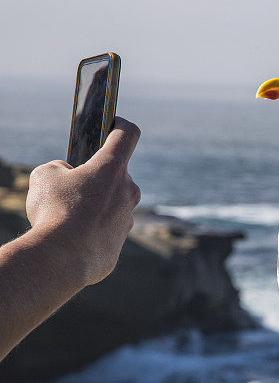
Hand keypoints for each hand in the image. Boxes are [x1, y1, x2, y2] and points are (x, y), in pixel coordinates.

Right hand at [25, 117, 141, 285]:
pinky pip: (107, 229)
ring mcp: (128, 217)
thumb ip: (60, 169)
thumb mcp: (45, 176)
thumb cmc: (55, 212)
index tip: (113, 124)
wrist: (63, 259)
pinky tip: (74, 238)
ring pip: (113, 203)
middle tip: (72, 188)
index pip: (127, 135)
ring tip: (68, 217)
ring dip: (96, 205)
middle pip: (117, 175)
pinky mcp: (121, 242)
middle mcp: (128, 190)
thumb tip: (69, 176)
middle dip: (97, 177)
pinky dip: (93, 230)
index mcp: (112, 168)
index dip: (120, 125)